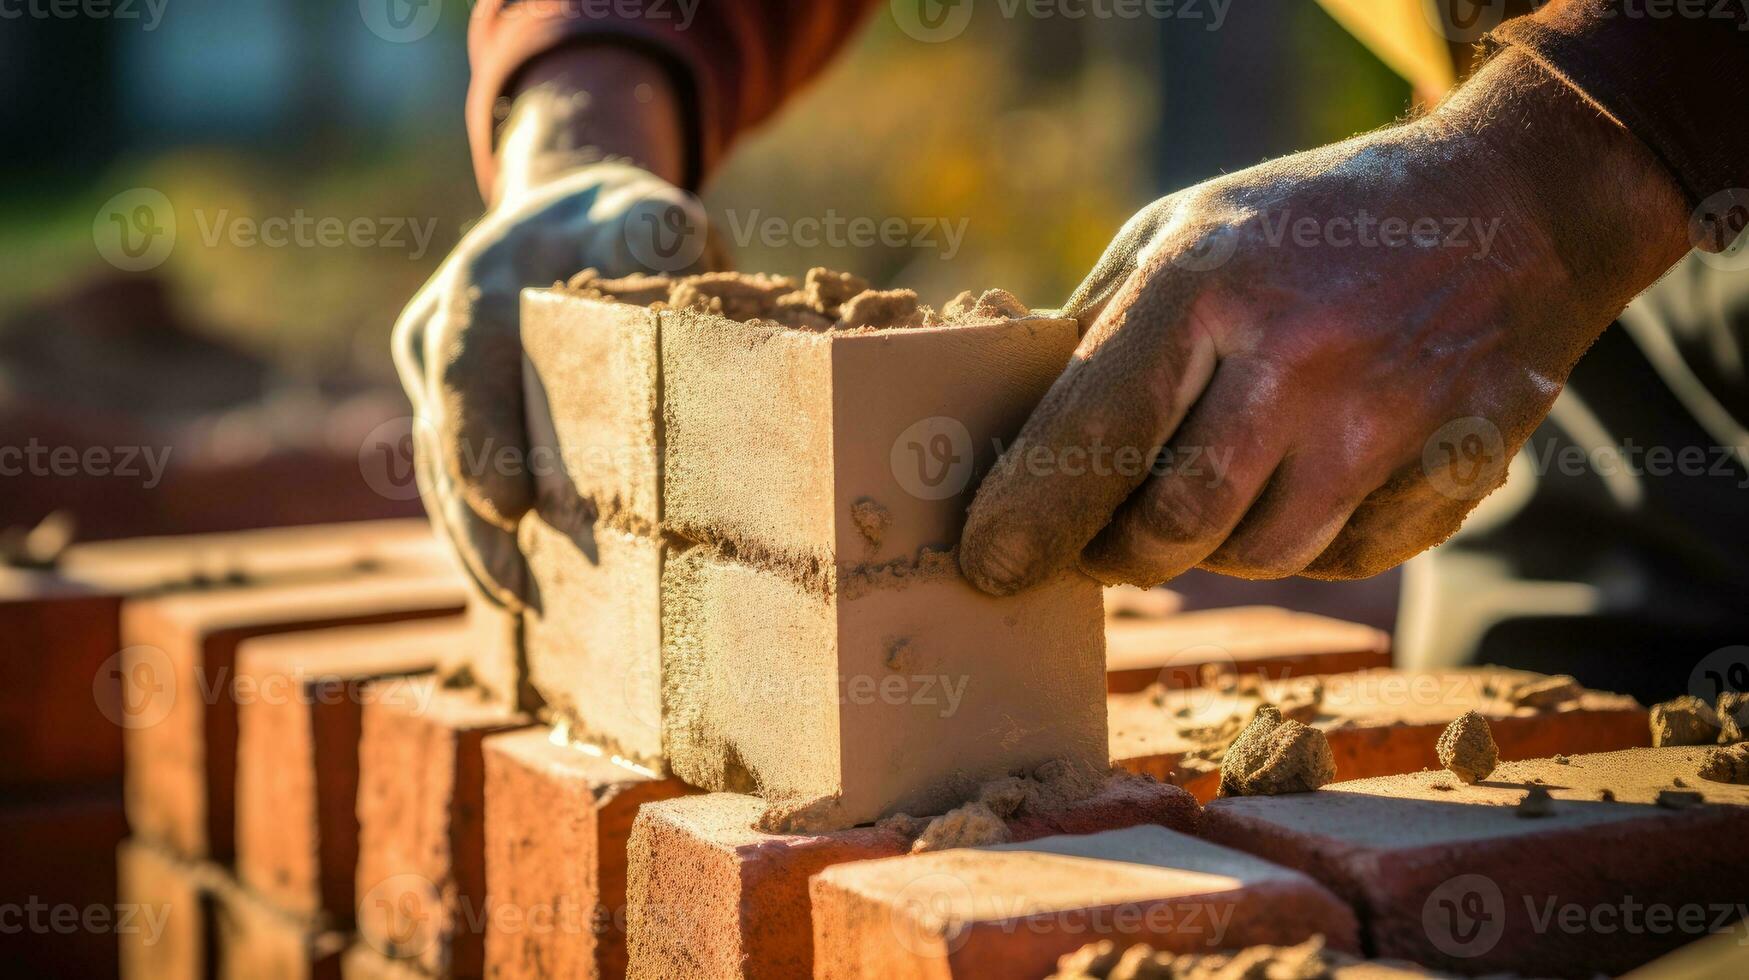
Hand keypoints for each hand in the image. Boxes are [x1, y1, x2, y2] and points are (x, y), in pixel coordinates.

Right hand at [392, 50, 710, 607]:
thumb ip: (658, 237)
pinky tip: (513, 589)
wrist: (574, 215)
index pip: (466, 366)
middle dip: (474, 523)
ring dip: (473, 545)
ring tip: (518, 607)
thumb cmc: (624, 223)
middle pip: (444, 439)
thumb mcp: (650, 215)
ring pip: (440, 473)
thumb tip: (680, 273)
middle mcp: (440, 333)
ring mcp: (436, 379)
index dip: (481, 440)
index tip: (508, 510)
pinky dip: (479, 535)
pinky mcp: (451, 414)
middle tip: (518, 595)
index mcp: (481, 283)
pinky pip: (454, 481)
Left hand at [959, 49, 1690, 595]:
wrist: (1509, 209)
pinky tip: (1299, 484)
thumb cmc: (1308, 225)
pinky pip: (1346, 558)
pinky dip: (1303, 541)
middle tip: (1092, 550)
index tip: (988, 567)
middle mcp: (1298, 356)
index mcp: (1208, 284)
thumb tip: (1014, 432)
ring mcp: (1388, 417)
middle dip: (1115, 556)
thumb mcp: (1185, 229)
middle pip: (1175, 525)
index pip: (1093, 436)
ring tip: (1198, 504)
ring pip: (1262, 555)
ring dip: (1210, 550)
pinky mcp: (1455, 467)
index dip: (1029, 519)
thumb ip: (1099, 327)